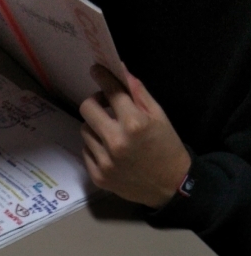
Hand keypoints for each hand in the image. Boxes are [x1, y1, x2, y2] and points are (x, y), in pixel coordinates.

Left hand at [79, 65, 190, 208]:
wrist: (170, 185)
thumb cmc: (166, 146)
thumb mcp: (159, 116)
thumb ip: (138, 93)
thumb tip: (120, 70)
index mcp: (134, 124)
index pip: (110, 91)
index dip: (102, 76)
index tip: (97, 70)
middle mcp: (116, 142)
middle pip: (87, 108)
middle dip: (95, 101)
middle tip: (104, 103)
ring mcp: (105, 162)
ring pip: (85, 130)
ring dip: (95, 126)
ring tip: (110, 130)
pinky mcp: (98, 177)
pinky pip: (86, 151)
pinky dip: (94, 146)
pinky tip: (109, 149)